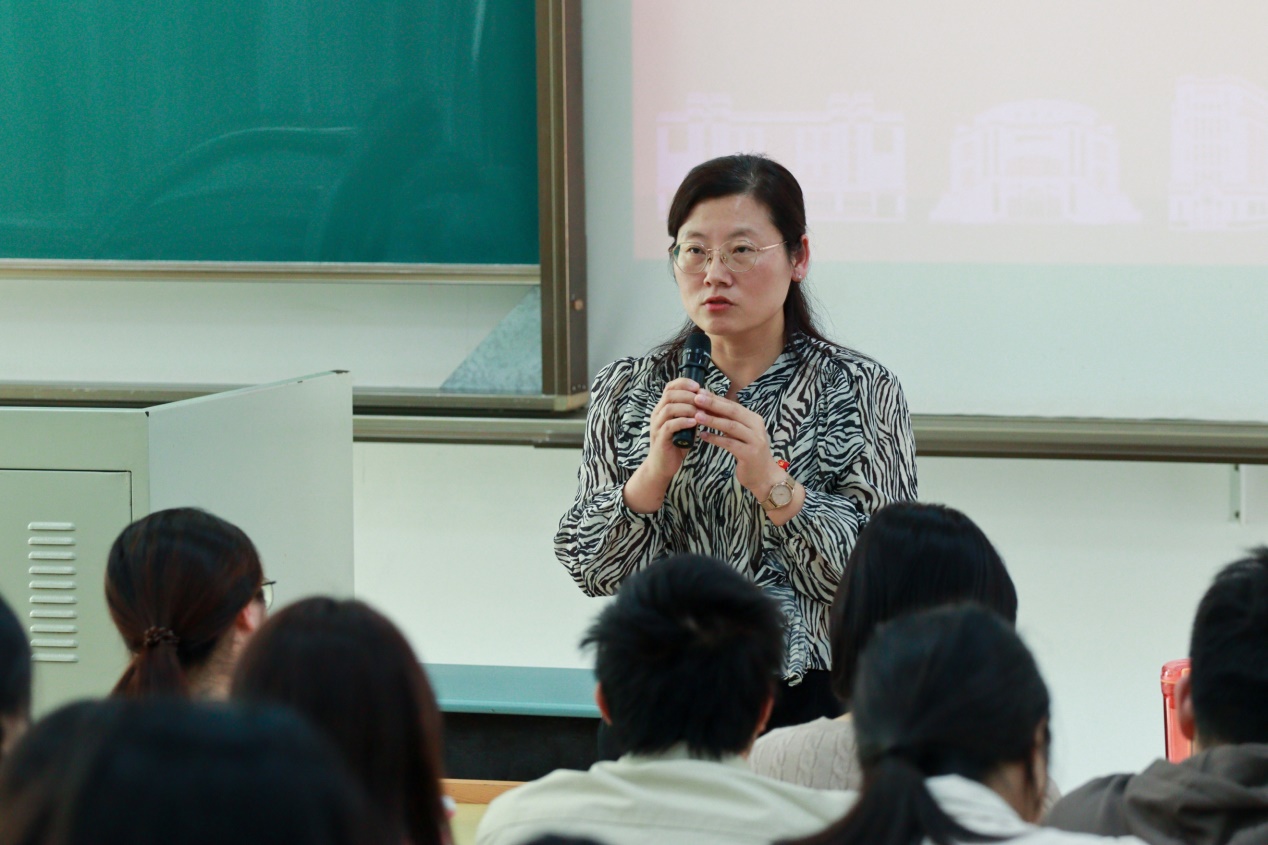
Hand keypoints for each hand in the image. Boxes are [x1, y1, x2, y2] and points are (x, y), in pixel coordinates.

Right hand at [623, 377, 699, 512]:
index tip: (699, 386)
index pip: (670, 387)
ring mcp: (657, 425)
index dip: (684, 383)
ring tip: (700, 412)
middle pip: (670, 394)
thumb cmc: (677, 444)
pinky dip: (683, 422)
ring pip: (669, 408)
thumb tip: (709, 401)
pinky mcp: (660, 438)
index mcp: (663, 408)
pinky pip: (669, 425)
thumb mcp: (686, 425)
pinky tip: (694, 423)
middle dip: (688, 395)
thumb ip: (692, 413)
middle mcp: (657, 414)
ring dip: (687, 408)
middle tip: (702, 400)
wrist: (663, 466)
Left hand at [692, 390, 785, 499]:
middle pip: (733, 412)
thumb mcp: (740, 435)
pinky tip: (703, 436)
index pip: (732, 405)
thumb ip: (728, 422)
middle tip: (696, 398)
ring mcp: (755, 440)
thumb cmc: (749, 453)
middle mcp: (756, 427)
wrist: (764, 477)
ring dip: (713, 420)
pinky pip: (730, 443)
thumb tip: (707, 407)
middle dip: (713, 404)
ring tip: (697, 416)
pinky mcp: (750, 454)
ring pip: (731, 426)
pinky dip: (715, 439)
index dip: (715, 398)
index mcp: (753, 419)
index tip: (699, 392)